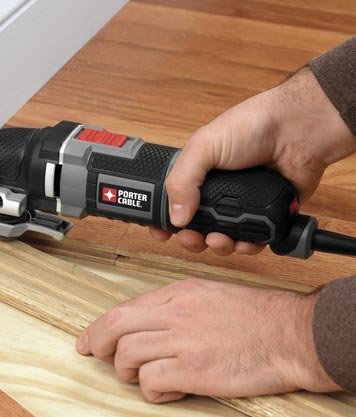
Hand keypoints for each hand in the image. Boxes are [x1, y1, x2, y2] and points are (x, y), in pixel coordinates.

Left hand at [76, 279, 339, 401]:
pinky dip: (154, 391)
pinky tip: (172, 388)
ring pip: (127, 357)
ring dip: (129, 372)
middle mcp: (173, 313)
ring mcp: (181, 341)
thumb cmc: (255, 316)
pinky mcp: (192, 370)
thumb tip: (145, 324)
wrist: (289, 333)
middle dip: (97, 345)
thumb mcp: (208, 295)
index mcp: (177, 294)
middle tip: (98, 357)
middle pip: (114, 328)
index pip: (122, 309)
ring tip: (150, 376)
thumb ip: (174, 307)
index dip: (98, 328)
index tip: (87, 340)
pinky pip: (151, 382)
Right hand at [153, 68, 355, 255]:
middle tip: (191, 238)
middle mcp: (217, 194)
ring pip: (222, 239)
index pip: (173, 204)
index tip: (161, 234)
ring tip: (220, 240)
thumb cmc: (252, 126)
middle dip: (190, 239)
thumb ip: (183, 180)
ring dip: (217, 246)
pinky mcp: (265, 216)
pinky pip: (252, 241)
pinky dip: (247, 247)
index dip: (165, 222)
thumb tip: (176, 217)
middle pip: (195, 228)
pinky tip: (245, 243)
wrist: (298, 130)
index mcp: (198, 176)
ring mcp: (241, 206)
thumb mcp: (204, 146)